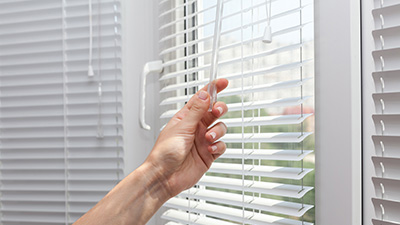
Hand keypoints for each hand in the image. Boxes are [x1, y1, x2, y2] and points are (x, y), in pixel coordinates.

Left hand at [145, 78, 228, 196]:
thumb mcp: (181, 128)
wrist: (164, 177)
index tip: (223, 82)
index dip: (213, 89)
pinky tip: (210, 149)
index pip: (201, 99)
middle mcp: (196, 127)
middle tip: (217, 111)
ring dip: (218, 131)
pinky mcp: (208, 154)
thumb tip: (204, 94)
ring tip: (208, 137)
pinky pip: (221, 145)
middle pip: (214, 112)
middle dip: (219, 109)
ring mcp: (203, 141)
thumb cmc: (164, 153)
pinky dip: (218, 146)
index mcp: (186, 118)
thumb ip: (196, 111)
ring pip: (220, 128)